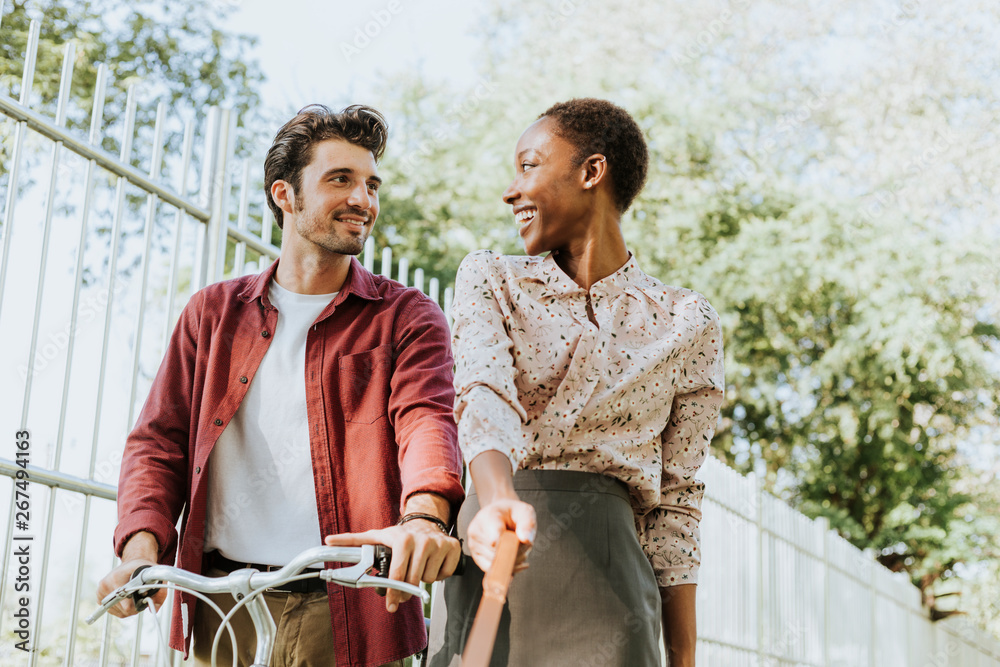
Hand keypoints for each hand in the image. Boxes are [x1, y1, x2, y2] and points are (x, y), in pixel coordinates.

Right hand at [96, 532, 164, 617]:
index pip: (126, 603)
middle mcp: (106, 584)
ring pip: (119, 612)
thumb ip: (160, 592)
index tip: (144, 596)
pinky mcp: (99, 597)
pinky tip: (127, 599)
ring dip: (130, 608)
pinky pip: (113, 611)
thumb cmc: (143, 568)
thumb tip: (153, 609)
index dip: (138, 603)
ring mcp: (101, 591)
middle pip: (124, 609)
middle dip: (136, 606)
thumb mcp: (155, 574)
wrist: (131, 562)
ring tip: (134, 596)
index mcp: (117, 577)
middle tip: (141, 596)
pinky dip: (123, 609)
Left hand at [324, 520, 460, 612]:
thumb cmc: (400, 535)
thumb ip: (352, 541)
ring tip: (418, 566)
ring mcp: (439, 544)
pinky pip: (443, 575)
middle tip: (403, 592)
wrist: (426, 523)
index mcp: (402, 539)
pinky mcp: (453, 549)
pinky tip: (432, 563)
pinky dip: (438, 574)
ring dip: (423, 578)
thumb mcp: (377, 537)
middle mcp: (422, 541)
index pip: (397, 574)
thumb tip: (328, 541)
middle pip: (413, 581)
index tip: (391, 604)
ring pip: (429, 580)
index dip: (393, 592)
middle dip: (406, 591)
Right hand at [467, 498, 535, 572]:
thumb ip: (527, 523)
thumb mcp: (525, 512)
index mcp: (488, 517)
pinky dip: (508, 568)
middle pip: (499, 554)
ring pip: (497, 564)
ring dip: (513, 561)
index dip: (501, 544)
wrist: (500, 515)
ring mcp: (474, 546)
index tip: (505, 545)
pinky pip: (494, 571)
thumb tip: (525, 540)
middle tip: (524, 543)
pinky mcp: (477, 558)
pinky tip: (514, 557)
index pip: (493, 536)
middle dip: (516, 553)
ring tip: (517, 547)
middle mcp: (476, 532)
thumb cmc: (512, 513)